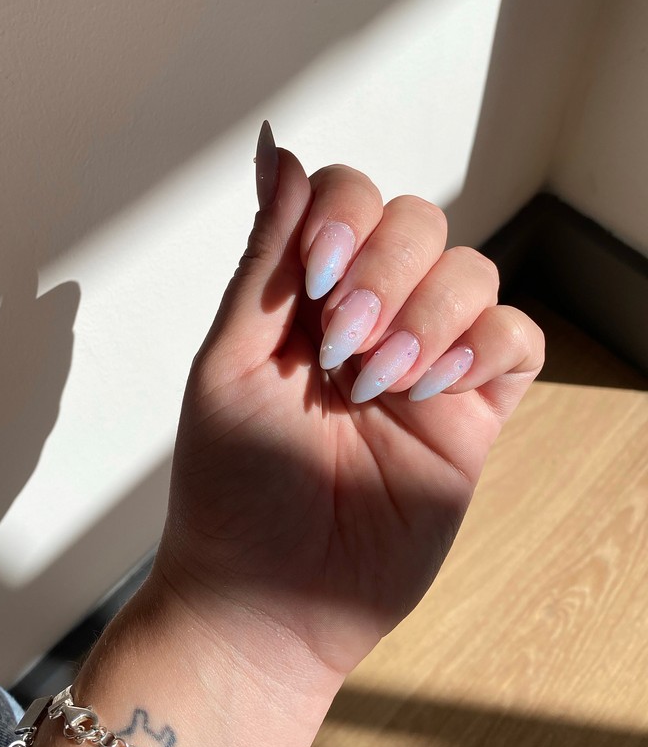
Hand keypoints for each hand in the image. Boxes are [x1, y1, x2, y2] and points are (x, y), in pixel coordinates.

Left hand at [154, 126, 543, 679]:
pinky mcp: (472, 413)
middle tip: (342, 348)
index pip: (348, 196)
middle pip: (418, 220)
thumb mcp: (230, 362)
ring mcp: (424, 362)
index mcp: (304, 296)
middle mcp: (368, 315)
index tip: (318, 279)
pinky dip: (488, 343)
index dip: (345, 216)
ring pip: (472, 271)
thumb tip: (276, 149)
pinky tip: (436, 388)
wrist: (268, 598)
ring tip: (379, 384)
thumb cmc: (231, 487)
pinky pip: (516, 339)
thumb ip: (265, 259)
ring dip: (430, 315)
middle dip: (386, 272)